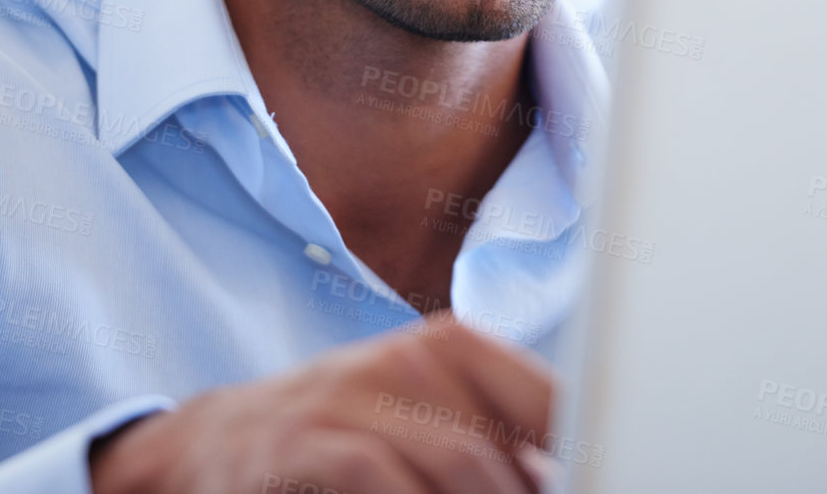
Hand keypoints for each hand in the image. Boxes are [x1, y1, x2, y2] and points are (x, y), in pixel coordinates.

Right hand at [89, 311, 554, 493]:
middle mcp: (407, 359)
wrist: (220, 442)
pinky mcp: (305, 442)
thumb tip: (576, 472)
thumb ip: (495, 440)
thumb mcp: (426, 418)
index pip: (549, 399)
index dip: (581, 444)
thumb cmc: (346, 435)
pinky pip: (378, 479)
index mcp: (454, 348)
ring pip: (458, 466)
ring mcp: (352, 396)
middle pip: (500, 451)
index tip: (606, 471)